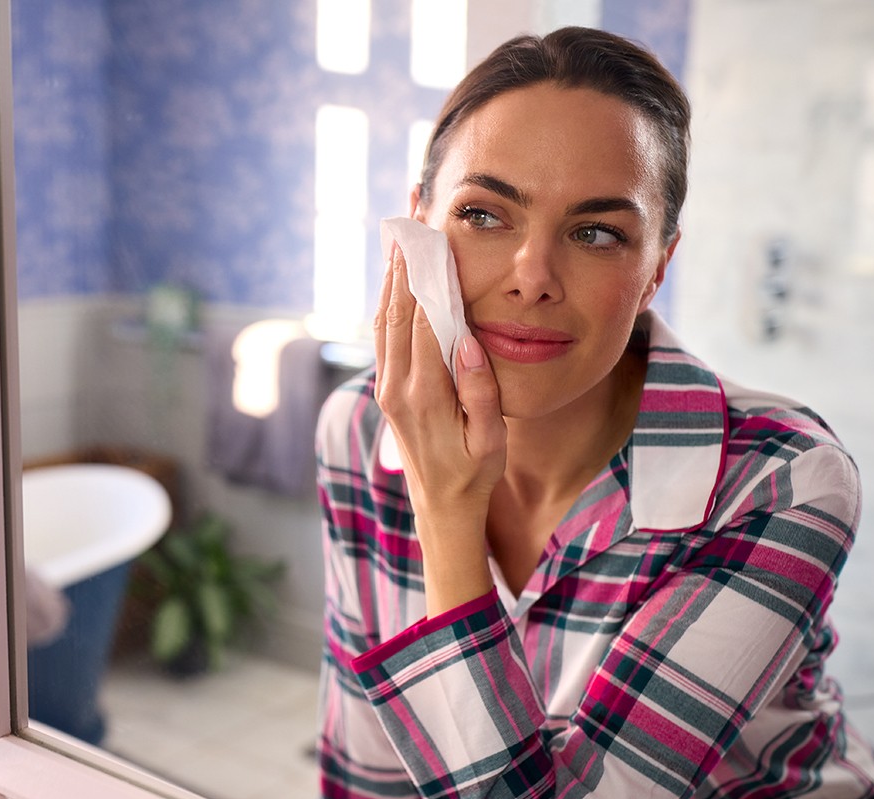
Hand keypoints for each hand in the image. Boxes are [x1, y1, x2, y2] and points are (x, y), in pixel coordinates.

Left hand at [373, 247, 506, 611]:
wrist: (440, 506)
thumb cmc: (474, 472)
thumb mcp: (490, 439)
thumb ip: (480, 390)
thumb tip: (467, 340)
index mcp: (425, 394)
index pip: (425, 320)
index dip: (428, 275)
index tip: (434, 236)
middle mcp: (397, 386)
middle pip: (397, 311)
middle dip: (403, 262)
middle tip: (410, 217)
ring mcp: (386, 386)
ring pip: (384, 320)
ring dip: (391, 277)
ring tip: (399, 235)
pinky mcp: (385, 388)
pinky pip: (382, 336)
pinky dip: (388, 303)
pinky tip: (395, 280)